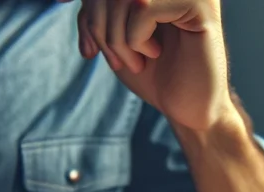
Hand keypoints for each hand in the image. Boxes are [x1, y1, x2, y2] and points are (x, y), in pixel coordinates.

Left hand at [76, 0, 236, 130]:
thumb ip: (97, 10)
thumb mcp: (114, 37)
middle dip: (97, 23)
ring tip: (133, 62)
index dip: (86, 3)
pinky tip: (153, 54)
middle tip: (112, 59)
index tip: (64, 9)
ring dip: (115, 36)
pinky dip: (135, 38)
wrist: (188, 110)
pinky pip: (142, 7)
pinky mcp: (200, 6)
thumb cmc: (154, 74)